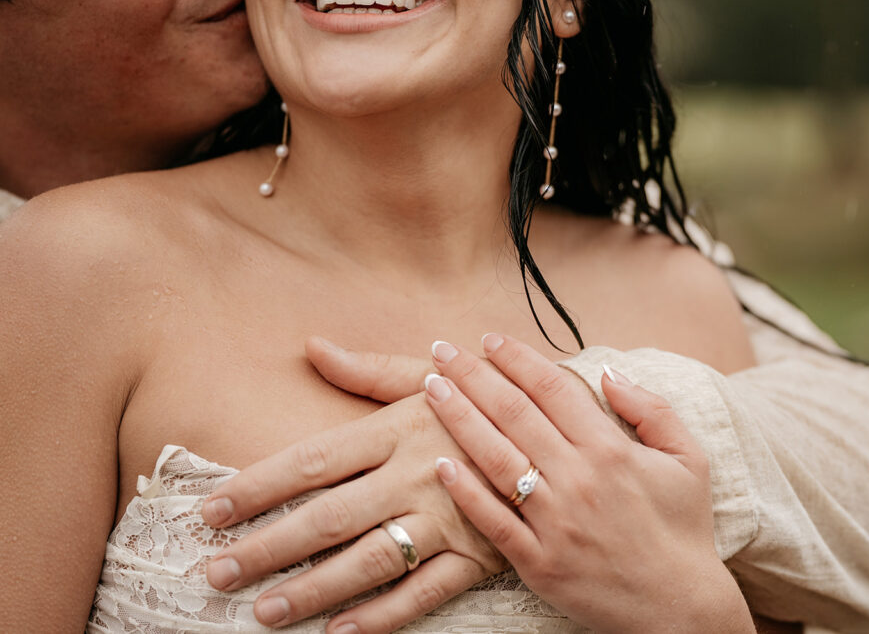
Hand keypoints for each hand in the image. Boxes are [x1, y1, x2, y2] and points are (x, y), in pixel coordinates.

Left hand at [200, 343, 504, 632]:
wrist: (571, 426)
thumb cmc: (490, 396)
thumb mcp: (433, 373)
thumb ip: (368, 370)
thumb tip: (311, 348)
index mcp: (399, 427)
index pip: (314, 460)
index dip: (259, 486)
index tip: (213, 509)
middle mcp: (417, 473)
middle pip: (330, 516)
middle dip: (270, 547)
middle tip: (216, 572)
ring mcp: (450, 517)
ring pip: (372, 560)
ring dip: (316, 589)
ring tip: (266, 611)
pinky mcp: (480, 553)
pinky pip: (426, 591)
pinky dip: (384, 615)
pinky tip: (342, 632)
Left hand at [425, 334, 755, 633]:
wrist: (680, 608)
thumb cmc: (683, 530)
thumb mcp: (689, 459)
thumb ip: (651, 410)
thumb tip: (609, 372)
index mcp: (610, 450)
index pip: (552, 387)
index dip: (517, 358)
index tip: (491, 339)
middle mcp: (578, 479)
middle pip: (514, 413)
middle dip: (473, 375)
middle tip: (442, 350)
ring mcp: (554, 522)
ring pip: (495, 457)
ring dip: (459, 418)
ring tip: (431, 388)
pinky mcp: (538, 562)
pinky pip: (492, 521)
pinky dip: (465, 491)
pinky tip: (441, 463)